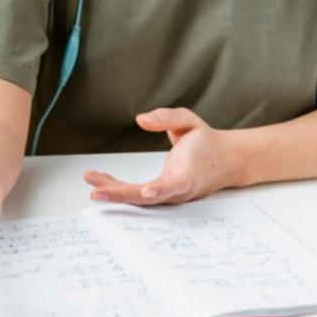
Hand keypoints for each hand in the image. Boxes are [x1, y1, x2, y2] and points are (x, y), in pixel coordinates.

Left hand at [83, 108, 239, 205]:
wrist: (226, 162)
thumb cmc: (206, 141)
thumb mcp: (190, 121)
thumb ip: (167, 117)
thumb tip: (142, 119)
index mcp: (189, 171)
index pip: (176, 183)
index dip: (162, 188)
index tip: (148, 192)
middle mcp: (179, 189)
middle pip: (150, 197)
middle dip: (122, 195)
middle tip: (96, 192)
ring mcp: (171, 196)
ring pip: (140, 199)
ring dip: (114, 191)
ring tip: (91, 179)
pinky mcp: (163, 196)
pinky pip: (139, 195)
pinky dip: (119, 188)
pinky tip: (101, 180)